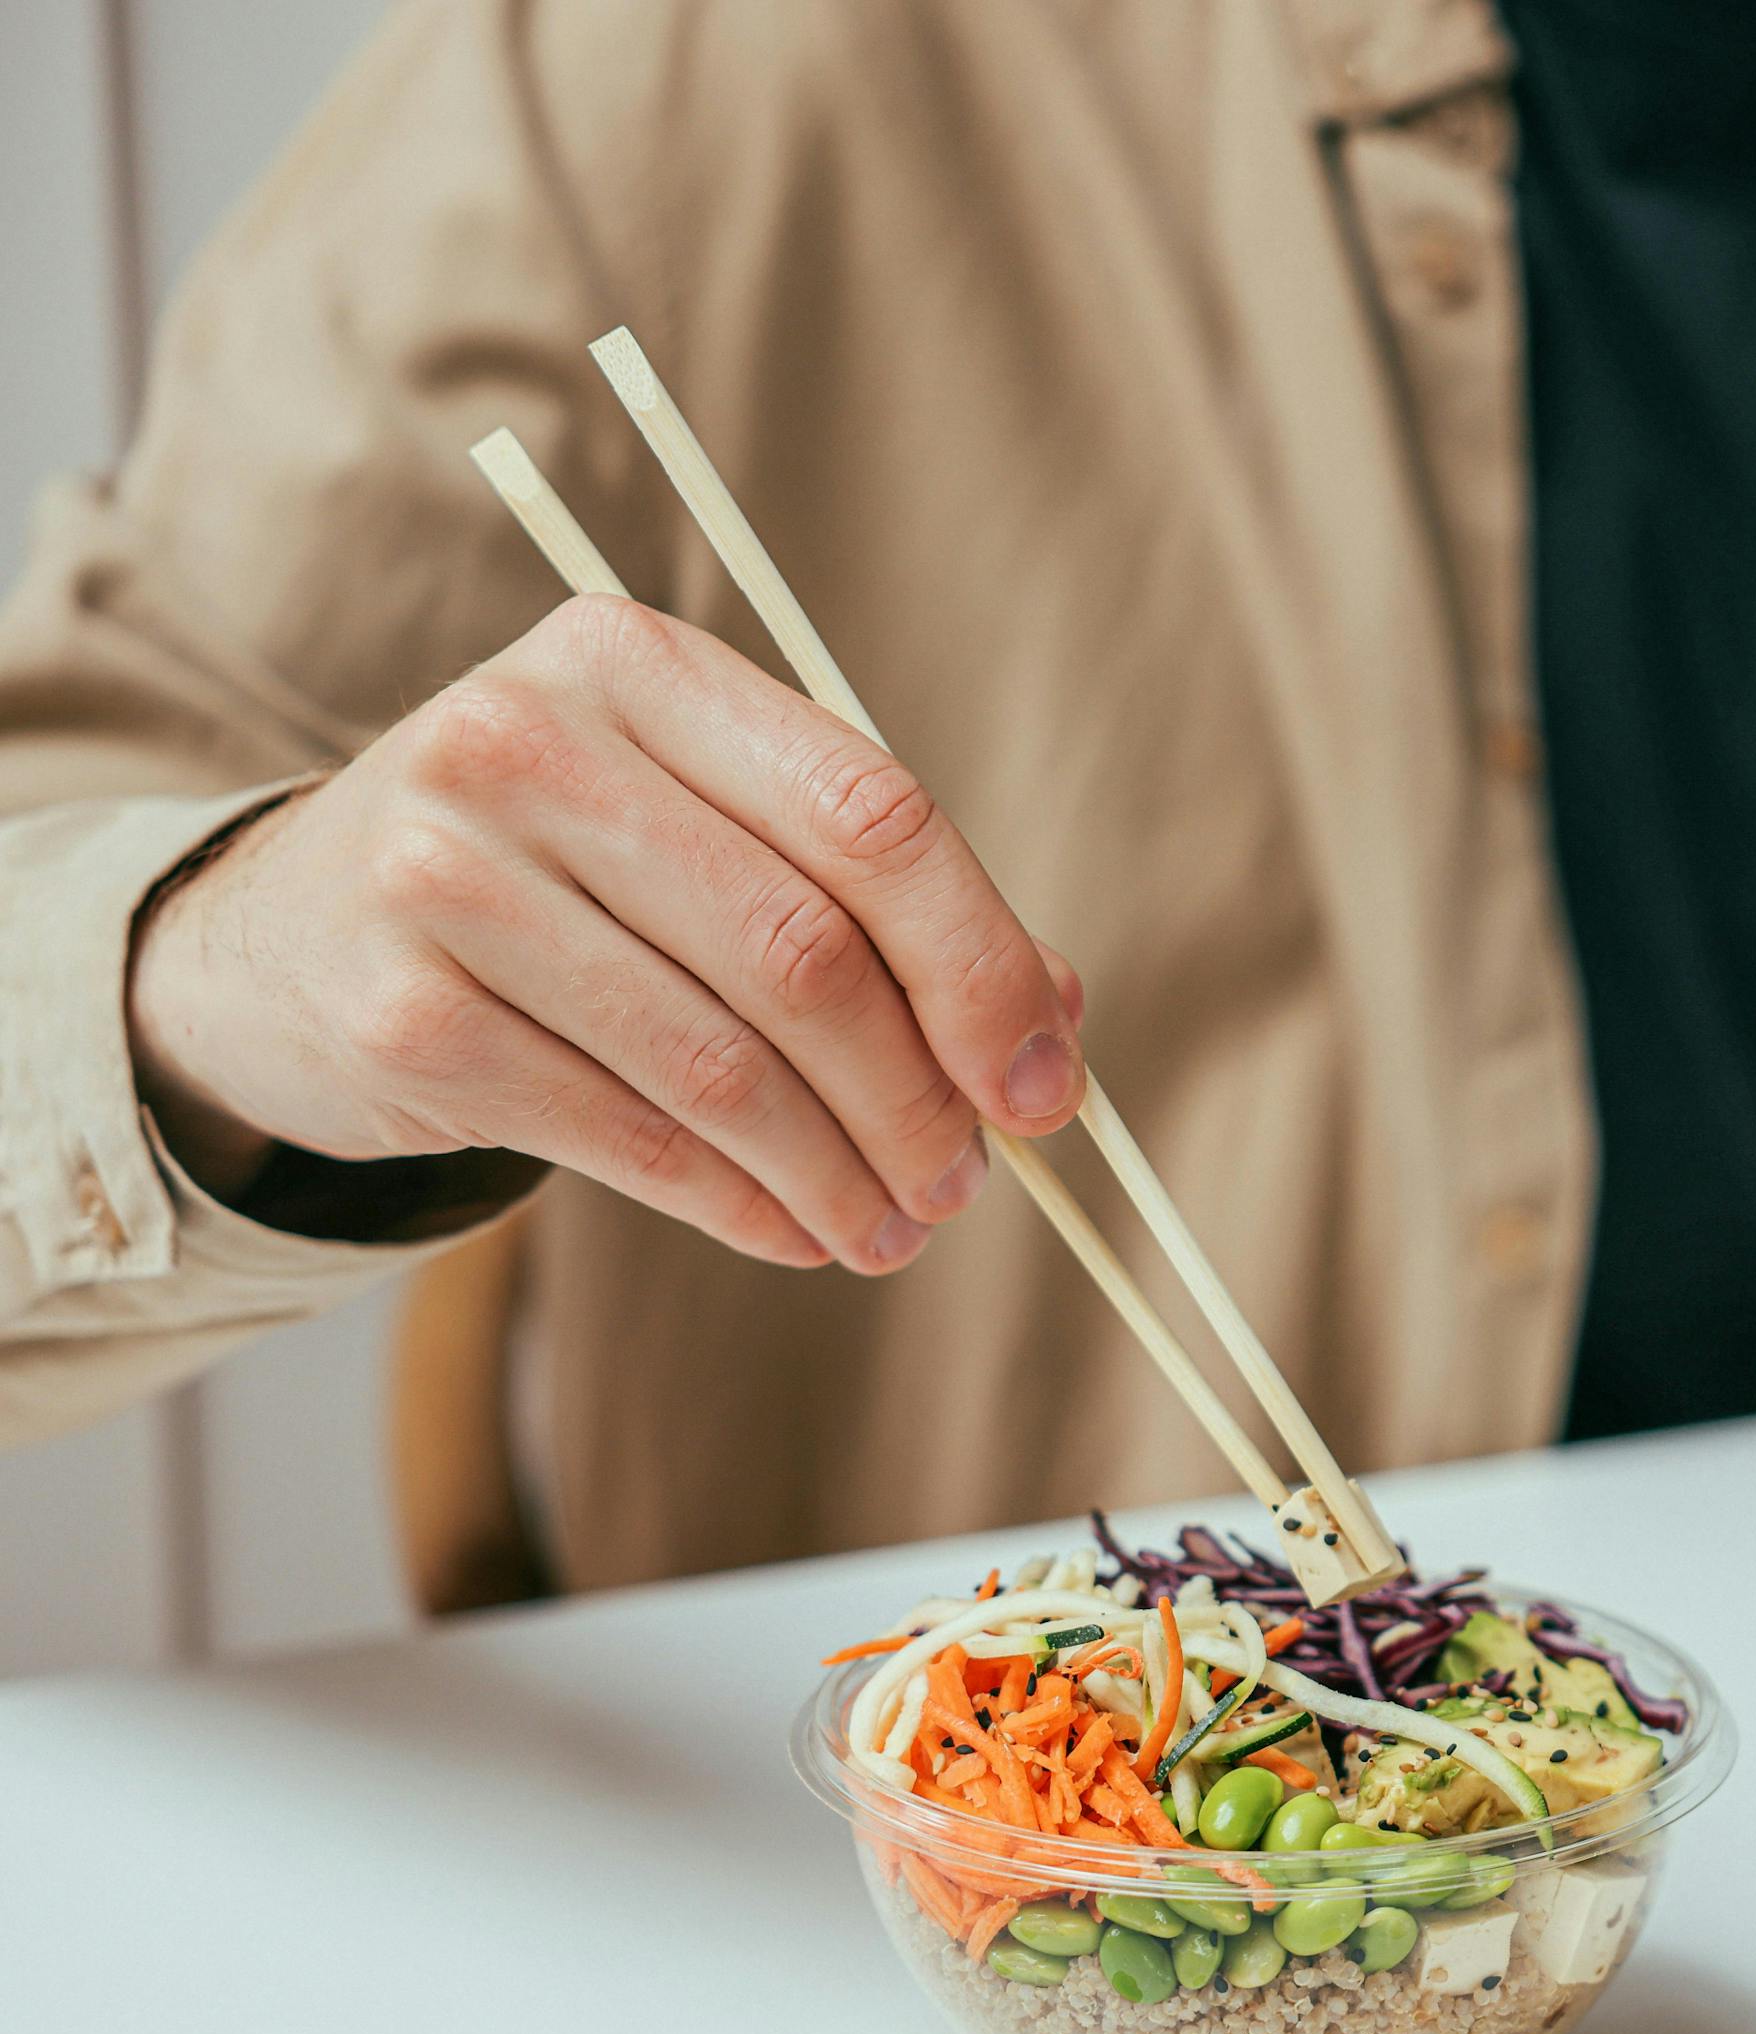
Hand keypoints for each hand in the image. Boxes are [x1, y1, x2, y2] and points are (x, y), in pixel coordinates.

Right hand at [126, 596, 1085, 1270]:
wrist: (284, 939)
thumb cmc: (558, 878)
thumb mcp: (704, 832)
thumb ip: (877, 901)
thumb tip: (1053, 1031)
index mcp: (636, 663)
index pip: (871, 816)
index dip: (983, 965)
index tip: (1044, 1085)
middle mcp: (525, 741)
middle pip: (806, 953)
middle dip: (917, 1097)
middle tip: (966, 1184)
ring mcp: (442, 874)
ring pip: (724, 1064)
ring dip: (839, 1174)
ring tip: (894, 1229)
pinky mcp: (401, 1017)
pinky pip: (631, 1137)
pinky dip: (741, 1204)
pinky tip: (793, 1231)